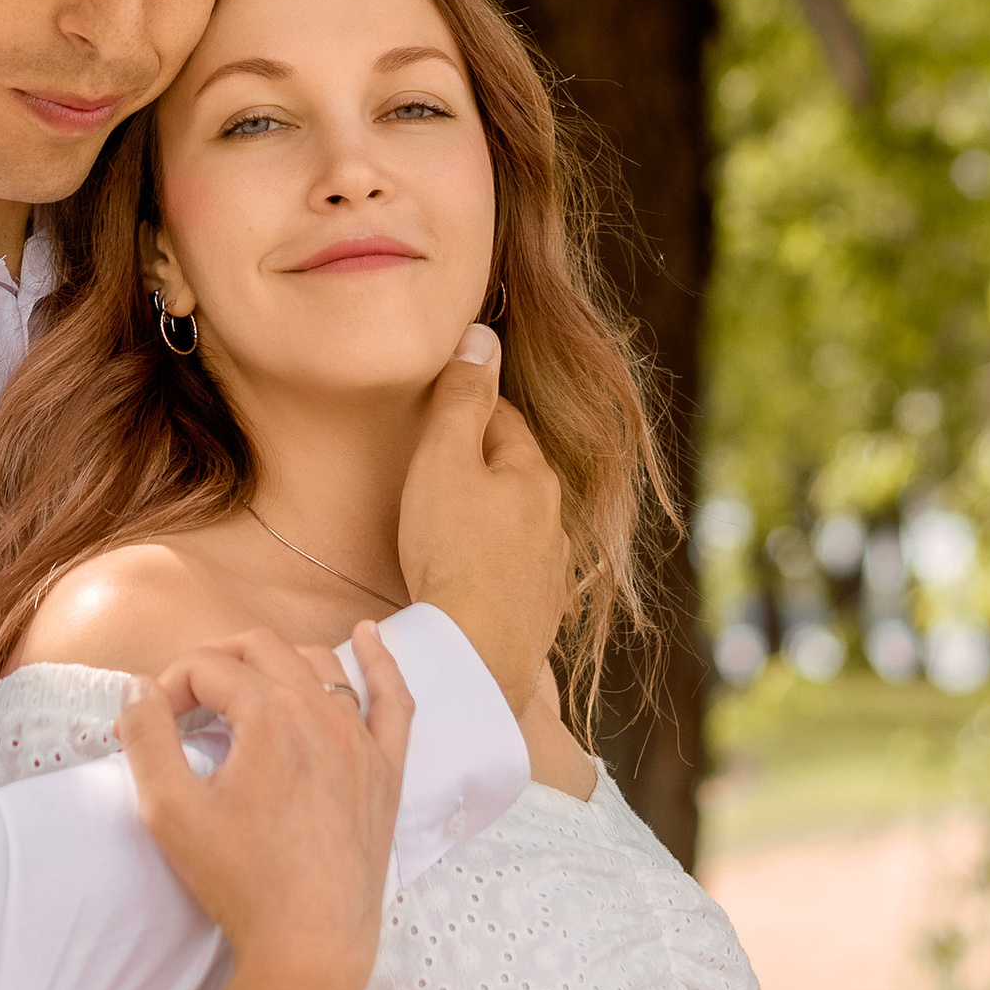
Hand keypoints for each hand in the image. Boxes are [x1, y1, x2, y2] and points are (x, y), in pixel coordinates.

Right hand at [117, 623, 412, 989]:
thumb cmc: (240, 881)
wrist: (310, 946)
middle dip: (216, 662)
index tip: (151, 726)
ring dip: (277, 660)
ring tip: (244, 680)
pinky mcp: (386, 771)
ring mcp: (361, 740)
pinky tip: (368, 637)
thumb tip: (138, 688)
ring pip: (320, 665)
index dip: (169, 688)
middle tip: (185, 702)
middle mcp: (321, 713)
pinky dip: (379, 663)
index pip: (208, 668)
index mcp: (269, 715)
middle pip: (262, 649)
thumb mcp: (171, 810)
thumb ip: (148, 738)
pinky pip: (393, 701)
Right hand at [395, 323, 565, 714]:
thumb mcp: (444, 458)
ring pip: (518, 527)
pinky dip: (494, 567)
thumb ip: (460, 397)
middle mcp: (553, 521)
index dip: (468, 409)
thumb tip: (482, 335)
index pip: (502, 421)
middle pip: (513, 475)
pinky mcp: (538, 618)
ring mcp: (550, 573)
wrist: (474, 654)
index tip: (439, 410)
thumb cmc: (450, 548)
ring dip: (491, 520)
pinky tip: (471, 578)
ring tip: (451, 525)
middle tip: (436, 467)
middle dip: (481, 465)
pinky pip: (515, 575)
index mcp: (534, 475)